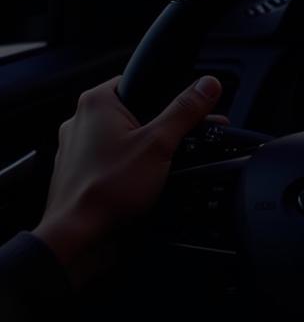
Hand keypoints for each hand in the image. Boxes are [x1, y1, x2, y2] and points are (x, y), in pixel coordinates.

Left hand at [33, 74, 221, 276]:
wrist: (76, 240)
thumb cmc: (107, 190)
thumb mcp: (159, 144)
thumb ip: (186, 110)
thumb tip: (209, 85)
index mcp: (97, 102)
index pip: (140, 80)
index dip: (167, 94)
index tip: (187, 108)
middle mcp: (81, 121)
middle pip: (135, 111)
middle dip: (161, 126)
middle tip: (181, 140)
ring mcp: (76, 149)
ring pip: (123, 138)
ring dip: (146, 149)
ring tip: (163, 166)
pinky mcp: (79, 173)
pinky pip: (112, 160)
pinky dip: (129, 167)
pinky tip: (143, 182)